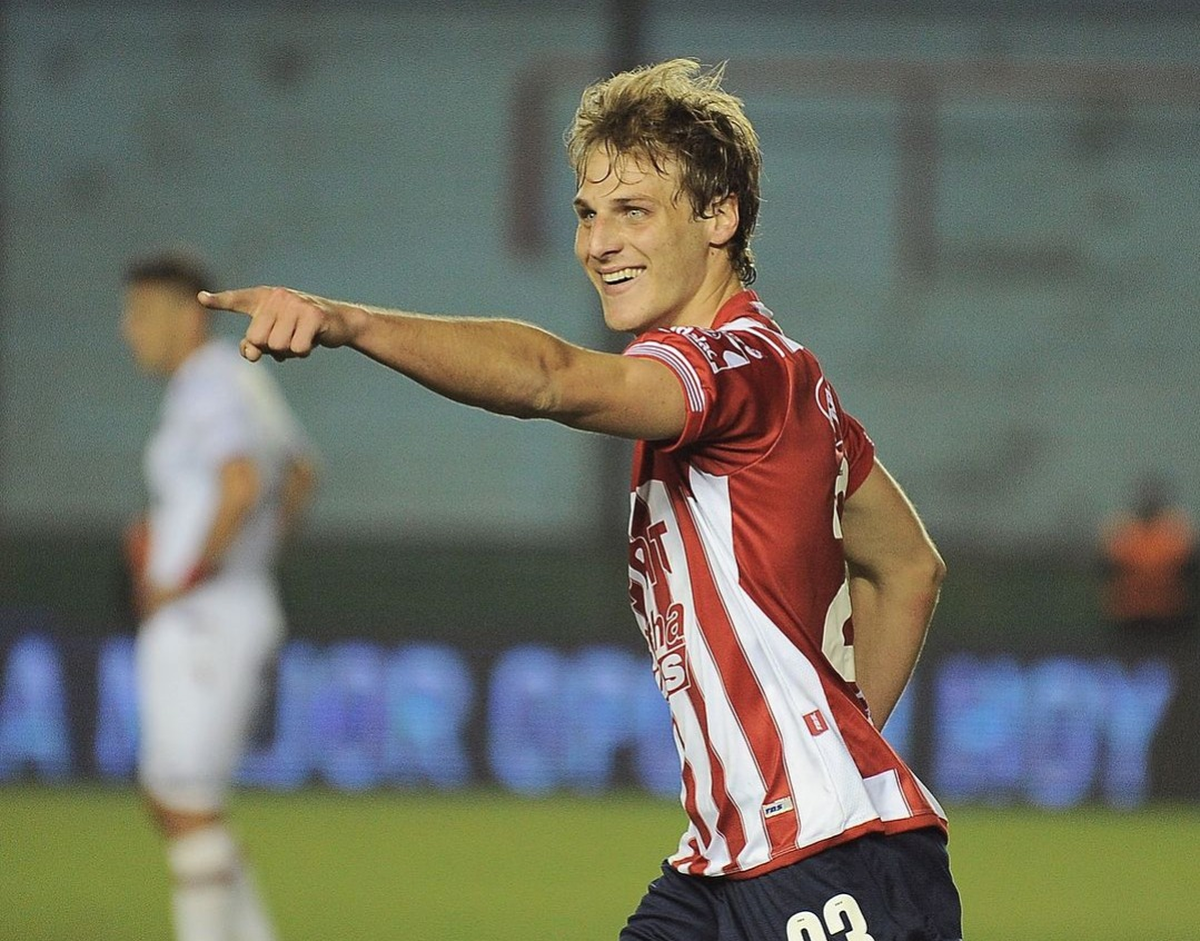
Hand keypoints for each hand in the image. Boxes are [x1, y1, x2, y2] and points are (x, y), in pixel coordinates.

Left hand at [197, 286, 363, 361]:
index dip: (219, 301)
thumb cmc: (300, 329)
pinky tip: (312, 341)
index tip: (201, 299)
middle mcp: (278, 297)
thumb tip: (249, 353)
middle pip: (257, 339)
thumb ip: (253, 345)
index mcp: (264, 298)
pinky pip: (297, 348)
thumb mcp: (274, 335)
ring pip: (277, 346)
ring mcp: (296, 304)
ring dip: (290, 351)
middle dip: (271, 347)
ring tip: (300, 339)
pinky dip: (304, 352)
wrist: (339, 323)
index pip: (238, 300)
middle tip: (287, 339)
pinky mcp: (314, 316)